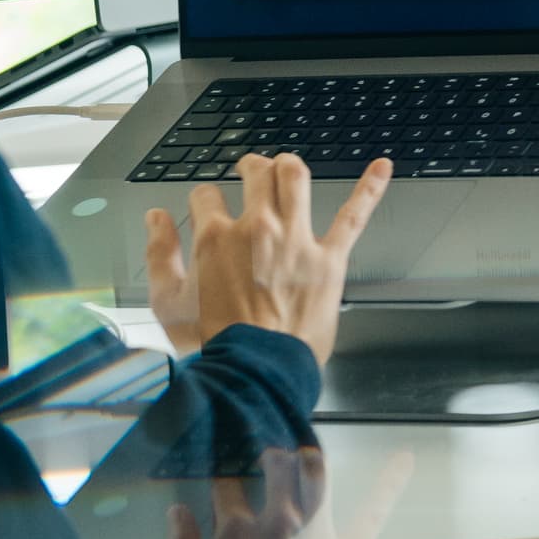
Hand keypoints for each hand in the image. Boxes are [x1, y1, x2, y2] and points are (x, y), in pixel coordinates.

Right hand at [144, 152, 387, 364]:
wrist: (253, 372)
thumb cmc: (211, 343)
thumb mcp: (165, 301)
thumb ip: (158, 253)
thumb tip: (155, 218)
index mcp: (215, 238)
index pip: (206, 196)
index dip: (204, 200)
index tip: (206, 208)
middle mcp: (258, 230)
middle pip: (256, 174)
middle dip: (251, 168)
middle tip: (250, 171)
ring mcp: (297, 241)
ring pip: (296, 178)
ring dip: (289, 166)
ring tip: (285, 167)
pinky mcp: (329, 259)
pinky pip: (354, 216)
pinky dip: (370, 188)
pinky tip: (383, 167)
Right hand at [175, 452, 418, 538]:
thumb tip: (176, 512)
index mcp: (237, 532)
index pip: (227, 486)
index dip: (224, 476)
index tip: (225, 475)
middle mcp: (280, 522)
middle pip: (278, 468)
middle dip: (273, 456)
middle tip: (269, 457)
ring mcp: (319, 534)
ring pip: (318, 474)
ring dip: (312, 459)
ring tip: (307, 454)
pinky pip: (373, 512)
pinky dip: (389, 483)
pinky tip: (405, 460)